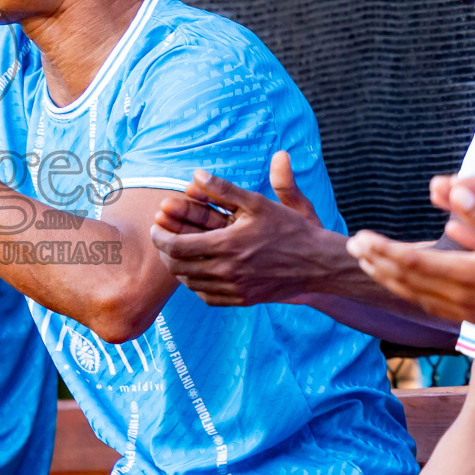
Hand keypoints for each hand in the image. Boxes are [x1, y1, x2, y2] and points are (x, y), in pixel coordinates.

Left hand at [150, 154, 337, 305]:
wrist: (318, 263)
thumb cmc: (289, 228)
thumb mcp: (258, 202)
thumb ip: (224, 189)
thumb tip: (196, 174)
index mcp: (227, 245)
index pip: (177, 246)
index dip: (160, 237)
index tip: (156, 227)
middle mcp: (228, 271)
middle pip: (178, 267)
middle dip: (164, 252)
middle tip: (162, 239)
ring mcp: (235, 289)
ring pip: (190, 283)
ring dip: (178, 268)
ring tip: (176, 253)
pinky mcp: (243, 300)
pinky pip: (207, 297)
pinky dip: (196, 285)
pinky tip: (197, 271)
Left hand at [349, 171, 474, 333]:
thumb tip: (456, 192)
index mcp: (466, 275)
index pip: (410, 261)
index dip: (381, 249)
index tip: (360, 236)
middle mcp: (458, 296)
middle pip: (403, 279)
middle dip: (375, 262)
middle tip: (351, 246)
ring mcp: (462, 310)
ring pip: (412, 294)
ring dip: (386, 277)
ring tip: (366, 262)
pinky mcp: (470, 317)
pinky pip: (427, 303)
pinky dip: (406, 290)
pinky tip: (399, 282)